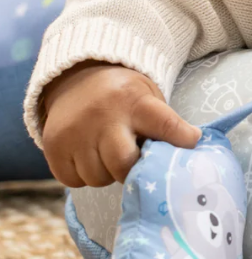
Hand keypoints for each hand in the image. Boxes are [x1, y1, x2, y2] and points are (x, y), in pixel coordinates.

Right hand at [41, 61, 201, 187]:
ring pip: (98, 177)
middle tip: (135, 161)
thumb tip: (186, 155)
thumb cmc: (124, 94)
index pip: (165, 126)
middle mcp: (103, 117)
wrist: (78, 78)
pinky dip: (84, 176)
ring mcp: (75, 132)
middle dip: (133, 170)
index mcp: (134, 101)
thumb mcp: (149, 96)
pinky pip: (74, 181)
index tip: (191, 145)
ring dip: (108, 174)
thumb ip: (165, 124)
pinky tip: (90, 157)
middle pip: (123, 163)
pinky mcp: (54, 146)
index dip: (182, 140)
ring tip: (110, 154)